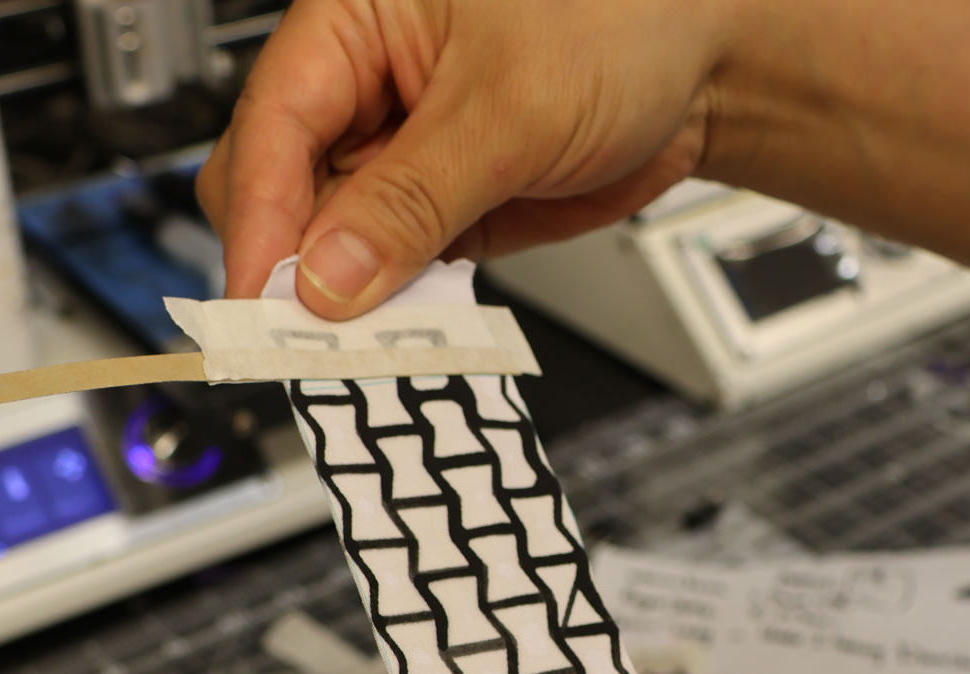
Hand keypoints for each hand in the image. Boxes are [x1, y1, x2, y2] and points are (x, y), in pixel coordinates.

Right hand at [196, 0, 729, 315]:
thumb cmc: (623, 21)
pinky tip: (403, 335)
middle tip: (309, 335)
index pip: (273, 122)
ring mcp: (398, 157)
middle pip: (278, 189)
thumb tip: (328, 274)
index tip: (261, 297)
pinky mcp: (438, 212)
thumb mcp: (510, 108)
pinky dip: (394, 310)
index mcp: (353, 22)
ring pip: (329, 244)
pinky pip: (391, 272)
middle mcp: (364, 88)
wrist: (708, 68)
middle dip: (288, 263)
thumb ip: (414, 199)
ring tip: (358, 346)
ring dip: (342, 300)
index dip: (261, 217)